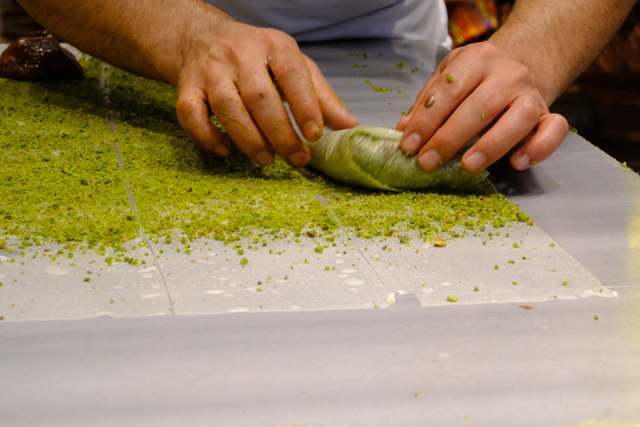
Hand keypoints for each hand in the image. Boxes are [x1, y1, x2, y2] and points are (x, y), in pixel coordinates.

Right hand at [175, 21, 357, 166]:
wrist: (202, 39)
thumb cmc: (258, 58)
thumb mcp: (295, 66)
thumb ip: (322, 96)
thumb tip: (349, 127)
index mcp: (274, 45)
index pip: (293, 74)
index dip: (306, 106)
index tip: (315, 135)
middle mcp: (240, 54)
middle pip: (259, 98)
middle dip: (280, 134)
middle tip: (296, 158)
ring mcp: (210, 71)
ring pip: (227, 108)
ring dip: (249, 140)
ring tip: (266, 159)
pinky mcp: (187, 87)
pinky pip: (191, 114)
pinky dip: (207, 137)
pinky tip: (225, 151)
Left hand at [397, 42, 567, 172]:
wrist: (517, 66)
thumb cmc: (474, 79)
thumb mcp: (448, 78)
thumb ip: (427, 102)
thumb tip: (404, 128)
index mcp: (477, 59)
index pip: (449, 90)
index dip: (426, 120)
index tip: (409, 145)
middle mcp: (508, 73)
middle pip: (479, 106)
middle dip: (449, 138)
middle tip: (428, 162)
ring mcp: (531, 93)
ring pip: (518, 118)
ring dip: (491, 145)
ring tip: (467, 166)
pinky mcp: (548, 113)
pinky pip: (553, 129)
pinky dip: (539, 147)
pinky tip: (517, 163)